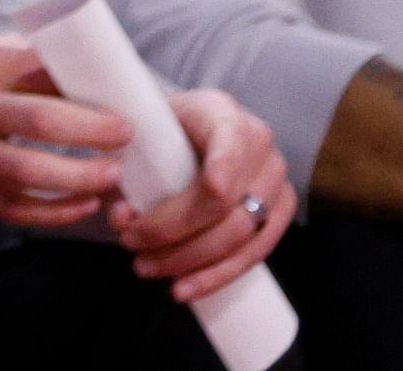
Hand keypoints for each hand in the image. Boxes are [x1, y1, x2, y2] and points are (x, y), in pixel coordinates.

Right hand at [0, 32, 131, 224]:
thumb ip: (12, 58)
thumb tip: (83, 65)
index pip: (37, 68)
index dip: (86, 84)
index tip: (120, 96)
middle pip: (40, 121)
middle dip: (94, 132)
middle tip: (126, 136)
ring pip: (29, 172)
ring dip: (80, 178)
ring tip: (112, 177)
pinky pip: (13, 208)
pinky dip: (54, 212)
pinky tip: (81, 207)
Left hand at [115, 90, 294, 302]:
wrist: (197, 126)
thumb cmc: (164, 126)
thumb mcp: (144, 127)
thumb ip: (127, 165)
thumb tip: (121, 216)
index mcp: (224, 114)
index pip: (229, 147)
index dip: (224, 170)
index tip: (211, 190)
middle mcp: (259, 146)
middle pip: (225, 204)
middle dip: (175, 232)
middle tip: (130, 244)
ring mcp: (277, 181)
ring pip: (241, 236)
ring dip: (191, 261)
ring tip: (147, 269)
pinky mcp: (282, 213)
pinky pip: (254, 253)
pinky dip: (217, 275)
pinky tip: (185, 288)